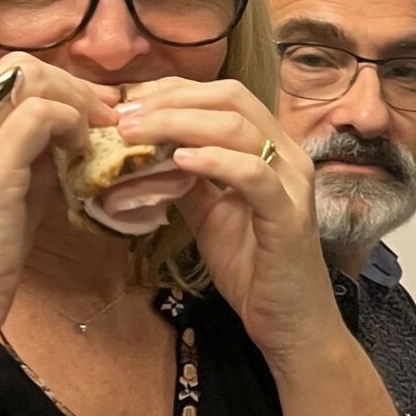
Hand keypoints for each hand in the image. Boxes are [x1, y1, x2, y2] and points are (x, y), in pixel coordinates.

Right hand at [0, 54, 114, 353]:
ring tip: (98, 130)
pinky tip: (80, 152)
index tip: (90, 112)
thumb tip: (70, 144)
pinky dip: (70, 123)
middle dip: (70, 83)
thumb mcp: (6, 202)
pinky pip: (39, 115)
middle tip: (106, 114)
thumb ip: (32, 166)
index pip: (3, 77)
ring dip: (74, 98)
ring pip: (27, 78)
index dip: (55, 85)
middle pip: (17, 66)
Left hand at [115, 77, 339, 366]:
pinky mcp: (288, 217)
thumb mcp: (211, 215)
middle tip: (123, 116)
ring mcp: (292, 184)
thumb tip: (143, 154)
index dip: (174, 91)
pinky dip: (213, 161)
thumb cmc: (254, 269)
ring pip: (238, 128)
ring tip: (135, 133)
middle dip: (170, 100)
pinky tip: (178, 160)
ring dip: (178, 123)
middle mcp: (288, 156)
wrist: (290, 324)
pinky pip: (253, 175)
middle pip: (231, 99)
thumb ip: (187, 181)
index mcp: (271, 149)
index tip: (127, 103)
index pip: (225, 95)